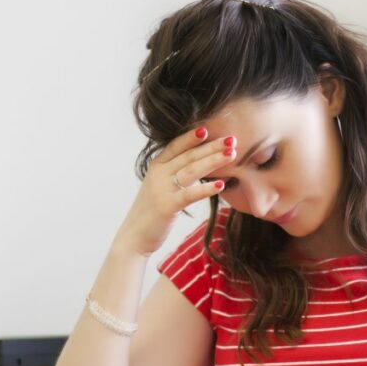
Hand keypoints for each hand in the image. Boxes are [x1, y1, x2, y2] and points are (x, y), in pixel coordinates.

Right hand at [115, 127, 236, 256]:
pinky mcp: (167, 206)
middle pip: (189, 155)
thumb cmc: (152, 213)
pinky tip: (221, 185)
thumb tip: (201, 166)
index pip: (176, 145)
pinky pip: (190, 194)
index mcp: (157, 166)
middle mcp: (159, 174)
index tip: (210, 128)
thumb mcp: (161, 187)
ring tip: (232, 154)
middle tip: (232, 139)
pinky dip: (206, 188)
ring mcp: (162, 189)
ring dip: (213, 161)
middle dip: (212, 146)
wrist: (134, 237)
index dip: (192, 136)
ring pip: (191, 170)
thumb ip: (177, 175)